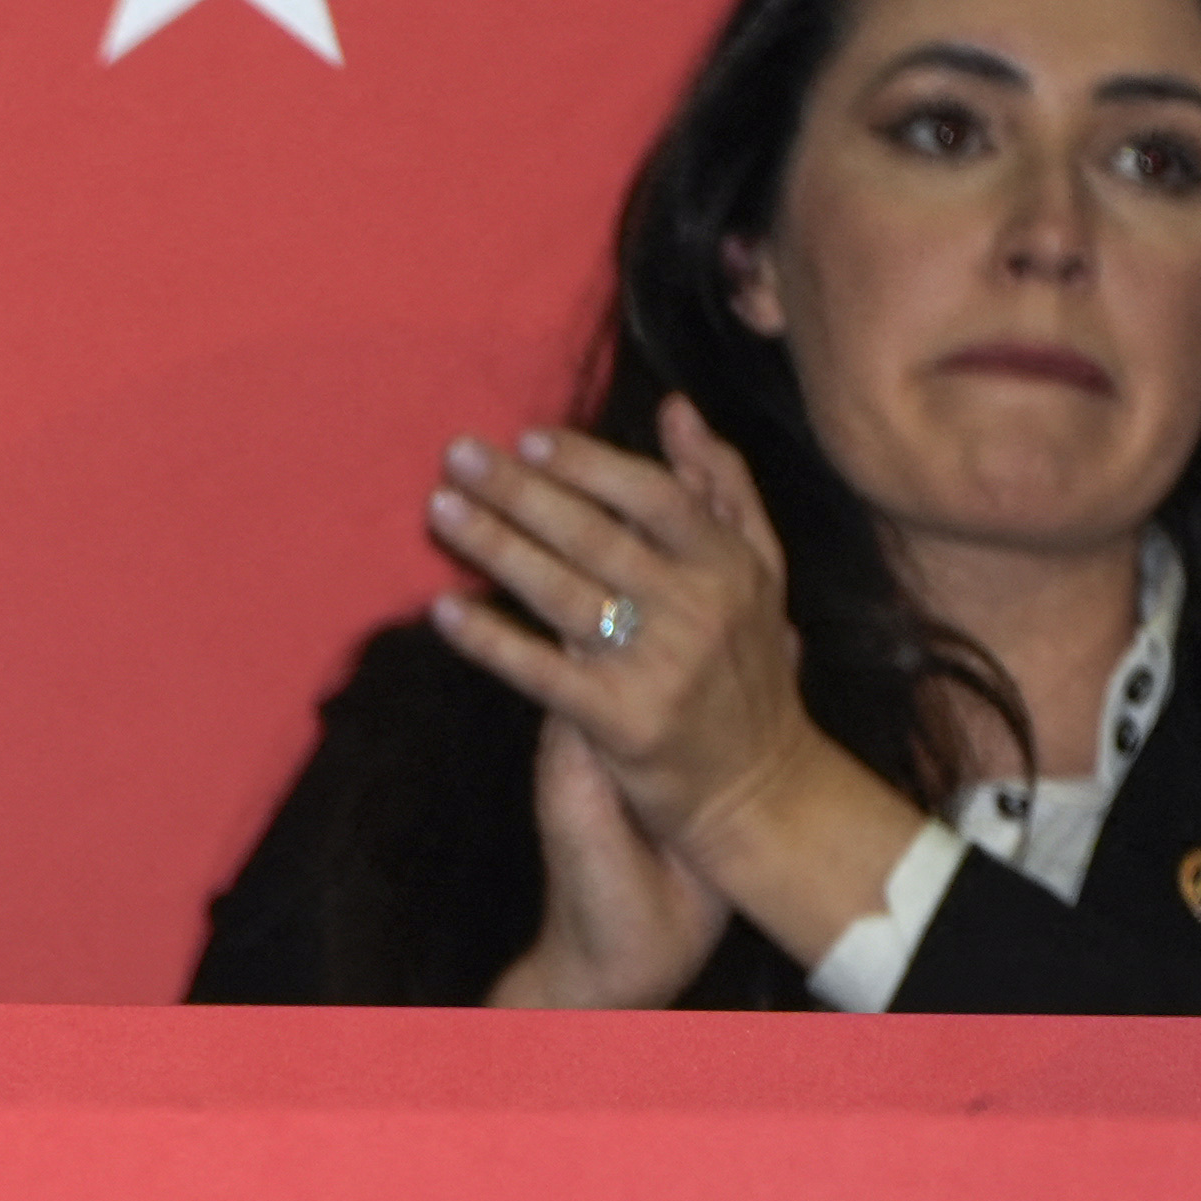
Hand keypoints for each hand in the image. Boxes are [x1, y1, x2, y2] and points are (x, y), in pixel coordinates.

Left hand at [425, 398, 920, 965]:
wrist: (760, 788)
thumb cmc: (744, 670)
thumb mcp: (757, 573)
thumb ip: (720, 489)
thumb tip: (676, 412)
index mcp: (730, 565)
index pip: (652, 495)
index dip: (588, 464)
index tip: (529, 438)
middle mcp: (700, 606)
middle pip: (595, 534)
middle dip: (519, 491)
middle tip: (456, 455)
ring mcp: (661, 664)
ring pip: (563, 591)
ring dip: (495, 546)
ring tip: (439, 512)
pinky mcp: (622, 721)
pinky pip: (542, 671)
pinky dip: (490, 640)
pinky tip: (443, 611)